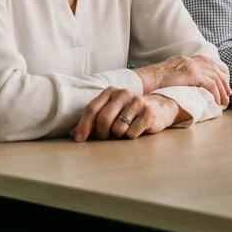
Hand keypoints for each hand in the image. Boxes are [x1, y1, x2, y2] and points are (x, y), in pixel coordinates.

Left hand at [70, 88, 188, 140]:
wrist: (157, 109)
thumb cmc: (127, 114)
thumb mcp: (109, 114)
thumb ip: (91, 122)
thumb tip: (73, 135)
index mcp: (110, 92)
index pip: (91, 109)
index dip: (84, 126)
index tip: (79, 139)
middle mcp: (123, 93)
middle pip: (103, 119)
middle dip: (102, 133)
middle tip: (106, 137)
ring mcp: (137, 102)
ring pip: (118, 129)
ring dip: (118, 135)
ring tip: (124, 130)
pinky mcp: (148, 112)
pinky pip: (131, 133)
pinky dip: (131, 136)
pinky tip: (136, 130)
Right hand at [134, 55, 230, 105]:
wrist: (148, 78)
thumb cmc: (154, 80)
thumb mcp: (169, 72)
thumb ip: (180, 74)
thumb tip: (185, 83)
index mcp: (187, 59)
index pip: (208, 62)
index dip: (218, 72)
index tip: (223, 82)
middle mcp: (192, 60)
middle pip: (215, 69)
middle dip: (224, 82)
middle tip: (228, 94)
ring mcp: (193, 66)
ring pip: (215, 78)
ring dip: (222, 91)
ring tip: (224, 102)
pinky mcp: (193, 75)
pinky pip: (211, 84)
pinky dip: (216, 93)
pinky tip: (217, 101)